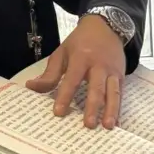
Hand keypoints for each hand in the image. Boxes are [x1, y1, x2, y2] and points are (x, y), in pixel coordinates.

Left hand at [27, 14, 126, 128]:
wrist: (106, 26)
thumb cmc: (81, 42)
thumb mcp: (62, 52)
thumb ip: (49, 73)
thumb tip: (32, 87)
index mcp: (81, 58)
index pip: (72, 79)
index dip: (65, 96)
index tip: (59, 112)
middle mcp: (99, 65)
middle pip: (96, 88)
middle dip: (93, 107)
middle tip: (88, 124)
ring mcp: (112, 71)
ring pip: (113, 92)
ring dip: (111, 110)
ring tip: (108, 126)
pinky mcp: (121, 76)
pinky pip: (120, 94)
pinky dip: (118, 108)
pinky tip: (116, 122)